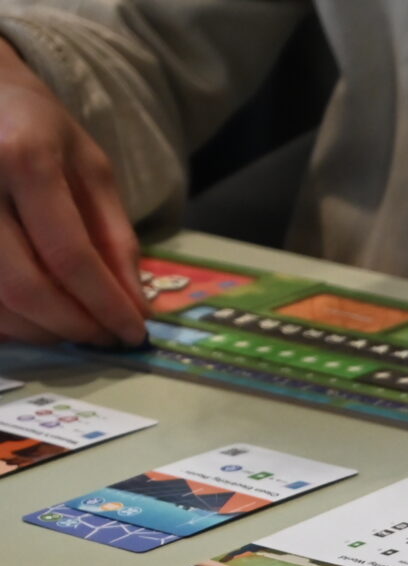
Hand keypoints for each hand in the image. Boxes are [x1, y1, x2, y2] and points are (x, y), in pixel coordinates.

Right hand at [0, 36, 146, 345]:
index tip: (133, 332)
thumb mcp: (90, 166)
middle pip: (23, 285)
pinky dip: (6, 319)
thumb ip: (115, 236)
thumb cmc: (34, 126)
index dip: (105, 304)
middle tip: (103, 336)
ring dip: (38, 330)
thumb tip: (134, 305)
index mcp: (22, 158)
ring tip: (73, 327)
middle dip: (72, 325)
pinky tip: (33, 317)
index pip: (69, 254)